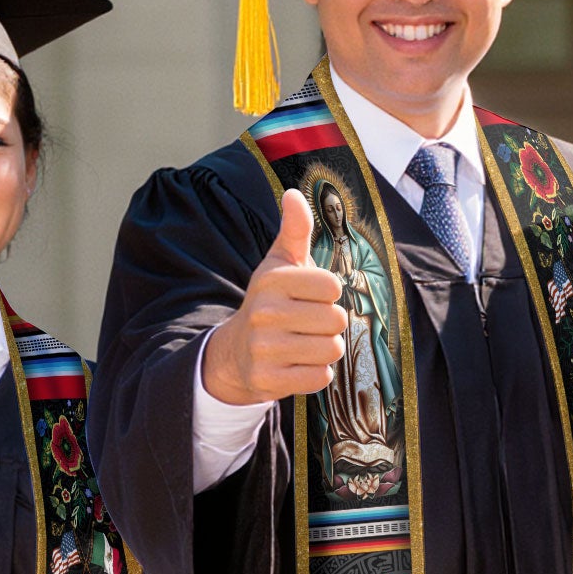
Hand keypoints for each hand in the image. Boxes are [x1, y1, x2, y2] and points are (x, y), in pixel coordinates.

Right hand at [200, 188, 348, 404]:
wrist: (235, 351)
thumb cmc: (270, 301)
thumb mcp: (280, 263)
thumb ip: (295, 230)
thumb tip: (294, 194)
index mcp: (273, 280)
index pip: (332, 286)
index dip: (328, 293)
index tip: (310, 296)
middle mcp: (265, 313)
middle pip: (336, 320)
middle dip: (330, 324)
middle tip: (309, 323)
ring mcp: (265, 349)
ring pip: (331, 350)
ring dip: (326, 349)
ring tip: (304, 342)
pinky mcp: (269, 379)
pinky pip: (320, 378)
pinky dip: (316, 373)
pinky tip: (298, 363)